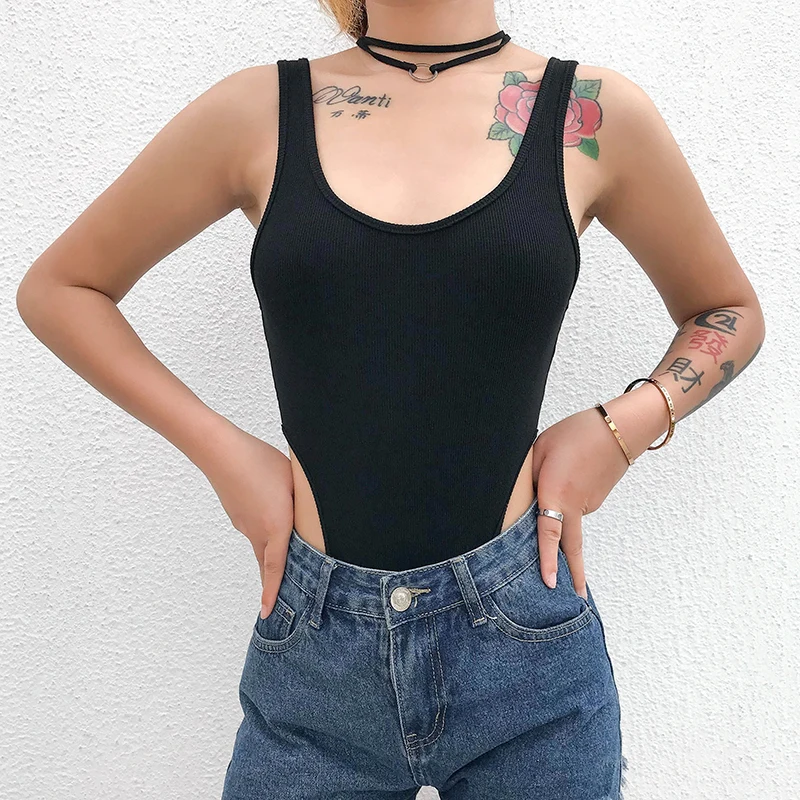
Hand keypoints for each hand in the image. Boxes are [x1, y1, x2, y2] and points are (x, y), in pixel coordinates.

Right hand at [200, 423, 294, 618]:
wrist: (221, 452)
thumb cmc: (261, 462)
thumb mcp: (294, 481)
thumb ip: (305, 504)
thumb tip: (314, 514)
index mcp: (275, 527)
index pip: (276, 569)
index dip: (272, 593)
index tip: (266, 614)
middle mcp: (257, 531)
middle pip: (267, 564)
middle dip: (272, 583)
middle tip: (278, 601)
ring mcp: (244, 523)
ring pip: (260, 545)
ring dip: (271, 554)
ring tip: (283, 553)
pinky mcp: (237, 514)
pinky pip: (253, 529)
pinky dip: (263, 532)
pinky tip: (269, 512)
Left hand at [531, 406, 630, 598]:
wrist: (620, 428)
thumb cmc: (574, 434)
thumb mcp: (539, 450)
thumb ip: (530, 478)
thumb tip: (527, 501)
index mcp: (557, 493)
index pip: (549, 533)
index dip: (548, 560)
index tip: (551, 584)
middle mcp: (575, 505)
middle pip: (572, 547)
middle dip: (573, 574)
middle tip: (576, 601)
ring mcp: (589, 504)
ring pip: (568, 519)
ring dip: (560, 518)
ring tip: (559, 485)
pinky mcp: (596, 499)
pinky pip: (577, 507)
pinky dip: (569, 502)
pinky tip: (571, 476)